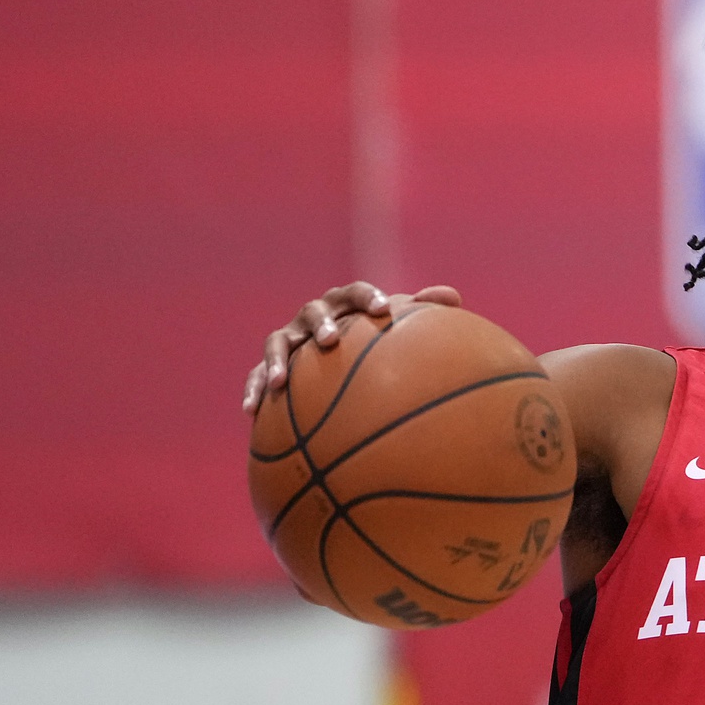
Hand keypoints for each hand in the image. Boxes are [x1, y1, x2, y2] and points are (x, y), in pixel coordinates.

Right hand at [242, 280, 461, 411]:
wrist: (340, 363)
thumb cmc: (376, 345)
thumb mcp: (397, 331)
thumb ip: (422, 312)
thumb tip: (452, 296)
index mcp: (345, 306)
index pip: (355, 294)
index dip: (367, 297)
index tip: (383, 308)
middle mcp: (315, 318)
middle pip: (314, 312)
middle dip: (322, 323)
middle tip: (332, 339)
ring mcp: (290, 340)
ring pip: (278, 342)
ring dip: (277, 359)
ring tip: (281, 381)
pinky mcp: (272, 366)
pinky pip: (256, 377)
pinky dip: (254, 389)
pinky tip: (251, 410)